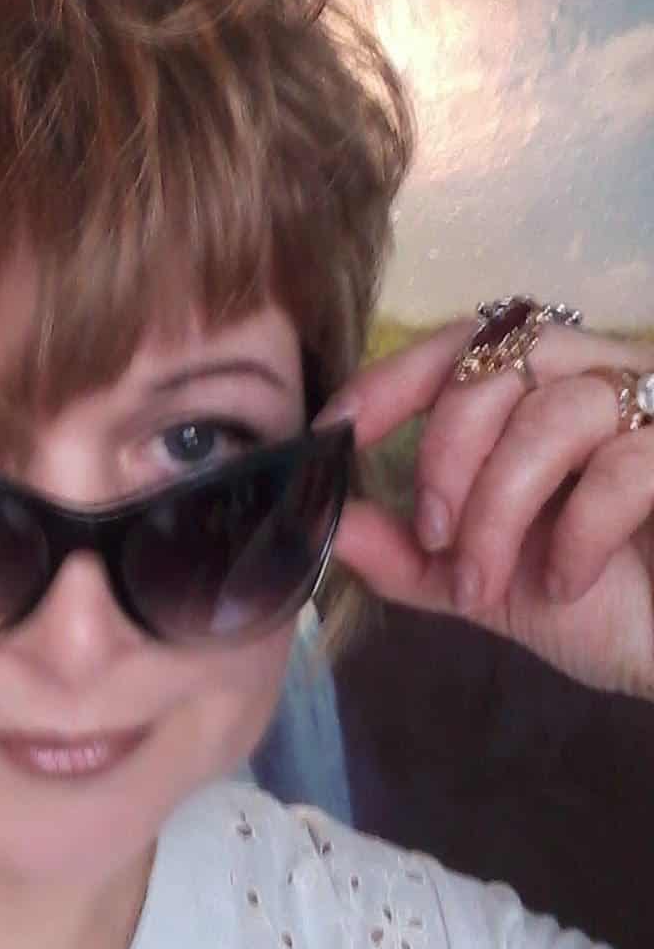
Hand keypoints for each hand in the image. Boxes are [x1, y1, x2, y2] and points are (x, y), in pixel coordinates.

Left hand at [315, 317, 653, 700]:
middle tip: (432, 535)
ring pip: (554, 415)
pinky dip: (577, 533)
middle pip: (500, 365)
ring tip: (481, 585)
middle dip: (445, 456)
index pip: (462, 346)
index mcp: (540, 396)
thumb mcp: (482, 582)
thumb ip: (406, 554)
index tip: (337, 429)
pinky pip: (625, 466)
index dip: (393, 378)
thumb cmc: (600, 602)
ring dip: (498, 509)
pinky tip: (565, 583)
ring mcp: (653, 409)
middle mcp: (597, 380)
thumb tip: (328, 524)